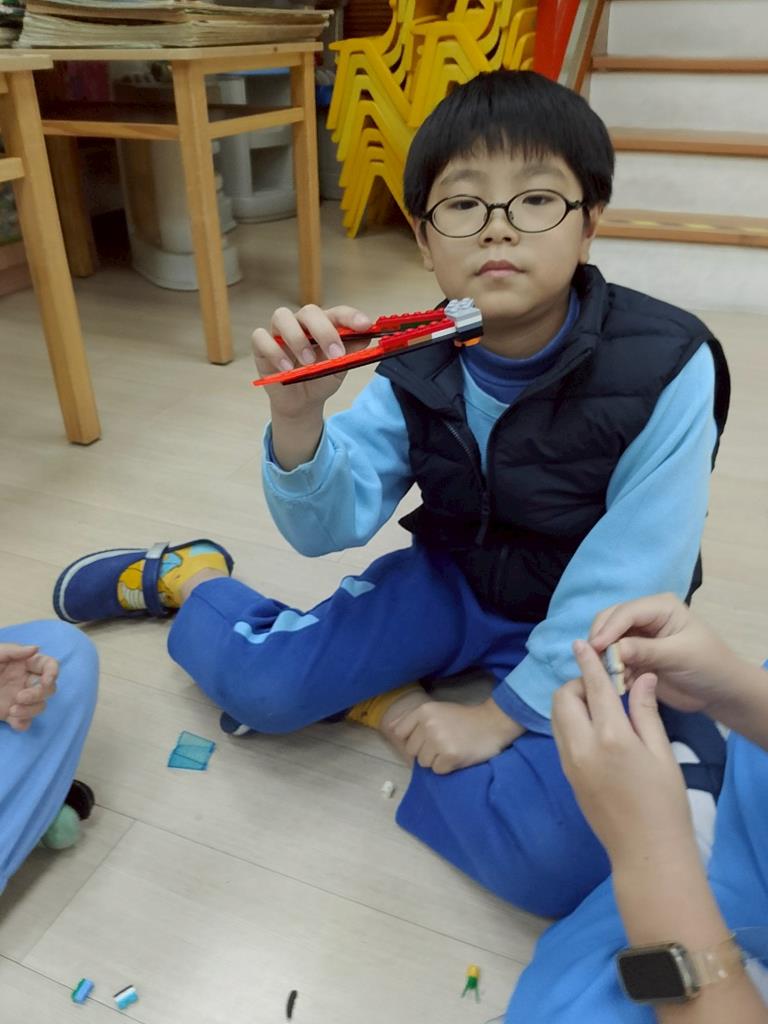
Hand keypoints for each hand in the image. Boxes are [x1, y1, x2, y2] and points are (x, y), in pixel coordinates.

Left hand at [0, 643, 57, 731]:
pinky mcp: (9, 714)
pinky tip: (12, 722)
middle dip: (38, 694)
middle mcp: (24, 680)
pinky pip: (25, 723)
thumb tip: (36, 648)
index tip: (46, 680)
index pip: (48, 665)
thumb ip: (13, 651)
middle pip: (48, 689)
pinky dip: (23, 724)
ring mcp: (18, 698)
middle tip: (20, 697)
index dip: (53, 672)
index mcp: (23, 663)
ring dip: (31, 710)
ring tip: (12, 711)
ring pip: (39, 706)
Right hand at [252, 304, 372, 418]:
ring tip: (308, 362)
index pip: (337, 312)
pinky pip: (261, 338)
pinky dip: (274, 352)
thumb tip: (368, 336)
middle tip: (335, 353)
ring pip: (282, 316)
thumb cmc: (320, 378)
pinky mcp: (262, 346)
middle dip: (324, 330)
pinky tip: (287, 369)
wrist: (302, 402)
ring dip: (297, 338)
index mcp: (324, 324)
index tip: (366, 325)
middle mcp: (301, 323)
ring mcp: (280, 332)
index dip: (351, 316)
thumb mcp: (339, 368)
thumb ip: (352, 351)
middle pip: (310, 311)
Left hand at [390, 698, 524, 774]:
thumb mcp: (437, 711)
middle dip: (425, 751)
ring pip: (424, 762)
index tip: (426, 738)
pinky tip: (458, 756)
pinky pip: (437, 770)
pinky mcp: (450, 756)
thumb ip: (414, 720)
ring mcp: (439, 741)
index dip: (412, 739)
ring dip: (436, 760)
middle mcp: (428, 725)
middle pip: (412, 750)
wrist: (493, 723)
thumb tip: (390, 728)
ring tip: (452, 748)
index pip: (400, 734)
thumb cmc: (464, 719)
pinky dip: (447, 767)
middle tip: (444, 743)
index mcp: (423, 711)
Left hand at [552, 639, 694, 868]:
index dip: (588, 662)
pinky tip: (593, 730)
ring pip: (556, 717)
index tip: (581, 643)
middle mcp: (582, 747)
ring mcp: (570, 763)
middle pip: (563, 698)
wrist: (646, 852)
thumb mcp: (662, 754)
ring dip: (570, 703)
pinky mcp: (566, 776)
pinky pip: (560, 737)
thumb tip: (640, 677)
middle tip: (602, 690)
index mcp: (612, 738)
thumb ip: (645, 713)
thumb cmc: (664, 803)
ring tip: (597, 708)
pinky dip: (570, 723)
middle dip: (577, 684)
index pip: (594, 688)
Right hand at [589, 593, 739, 714]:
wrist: (720, 693)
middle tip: (594, 661)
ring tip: (609, 676)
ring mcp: (637, 637)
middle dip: (601, 640)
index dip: (608, 628)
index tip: (595, 647)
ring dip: (604, 658)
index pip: (626, 612)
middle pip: (610, 622)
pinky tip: (618, 684)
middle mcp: (644, 618)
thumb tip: (612, 649)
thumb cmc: (708, 665)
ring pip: (607, 642)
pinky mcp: (633, 657)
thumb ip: (645, 650)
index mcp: (659, 607)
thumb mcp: (679, 655)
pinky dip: (610, 671)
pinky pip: (612, 661)